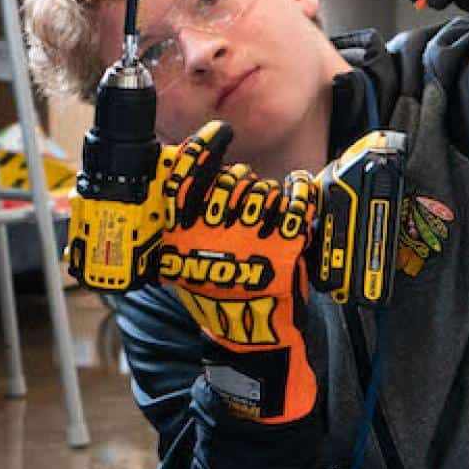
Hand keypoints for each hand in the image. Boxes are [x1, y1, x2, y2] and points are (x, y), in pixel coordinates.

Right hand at [158, 120, 318, 423]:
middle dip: (240, 188)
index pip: (186, 180)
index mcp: (181, 238)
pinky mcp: (284, 248)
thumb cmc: (216, 295)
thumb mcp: (180, 264)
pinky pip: (296, 201)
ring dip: (267, 197)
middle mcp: (212, 236)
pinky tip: (298, 191)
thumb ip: (175, 228)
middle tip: (243, 203)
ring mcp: (249, 241)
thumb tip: (168, 180)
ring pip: (262, 191)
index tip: (218, 133)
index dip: (202, 150)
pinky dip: (300, 191)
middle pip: (230, 183)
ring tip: (268, 213)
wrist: (249, 334)